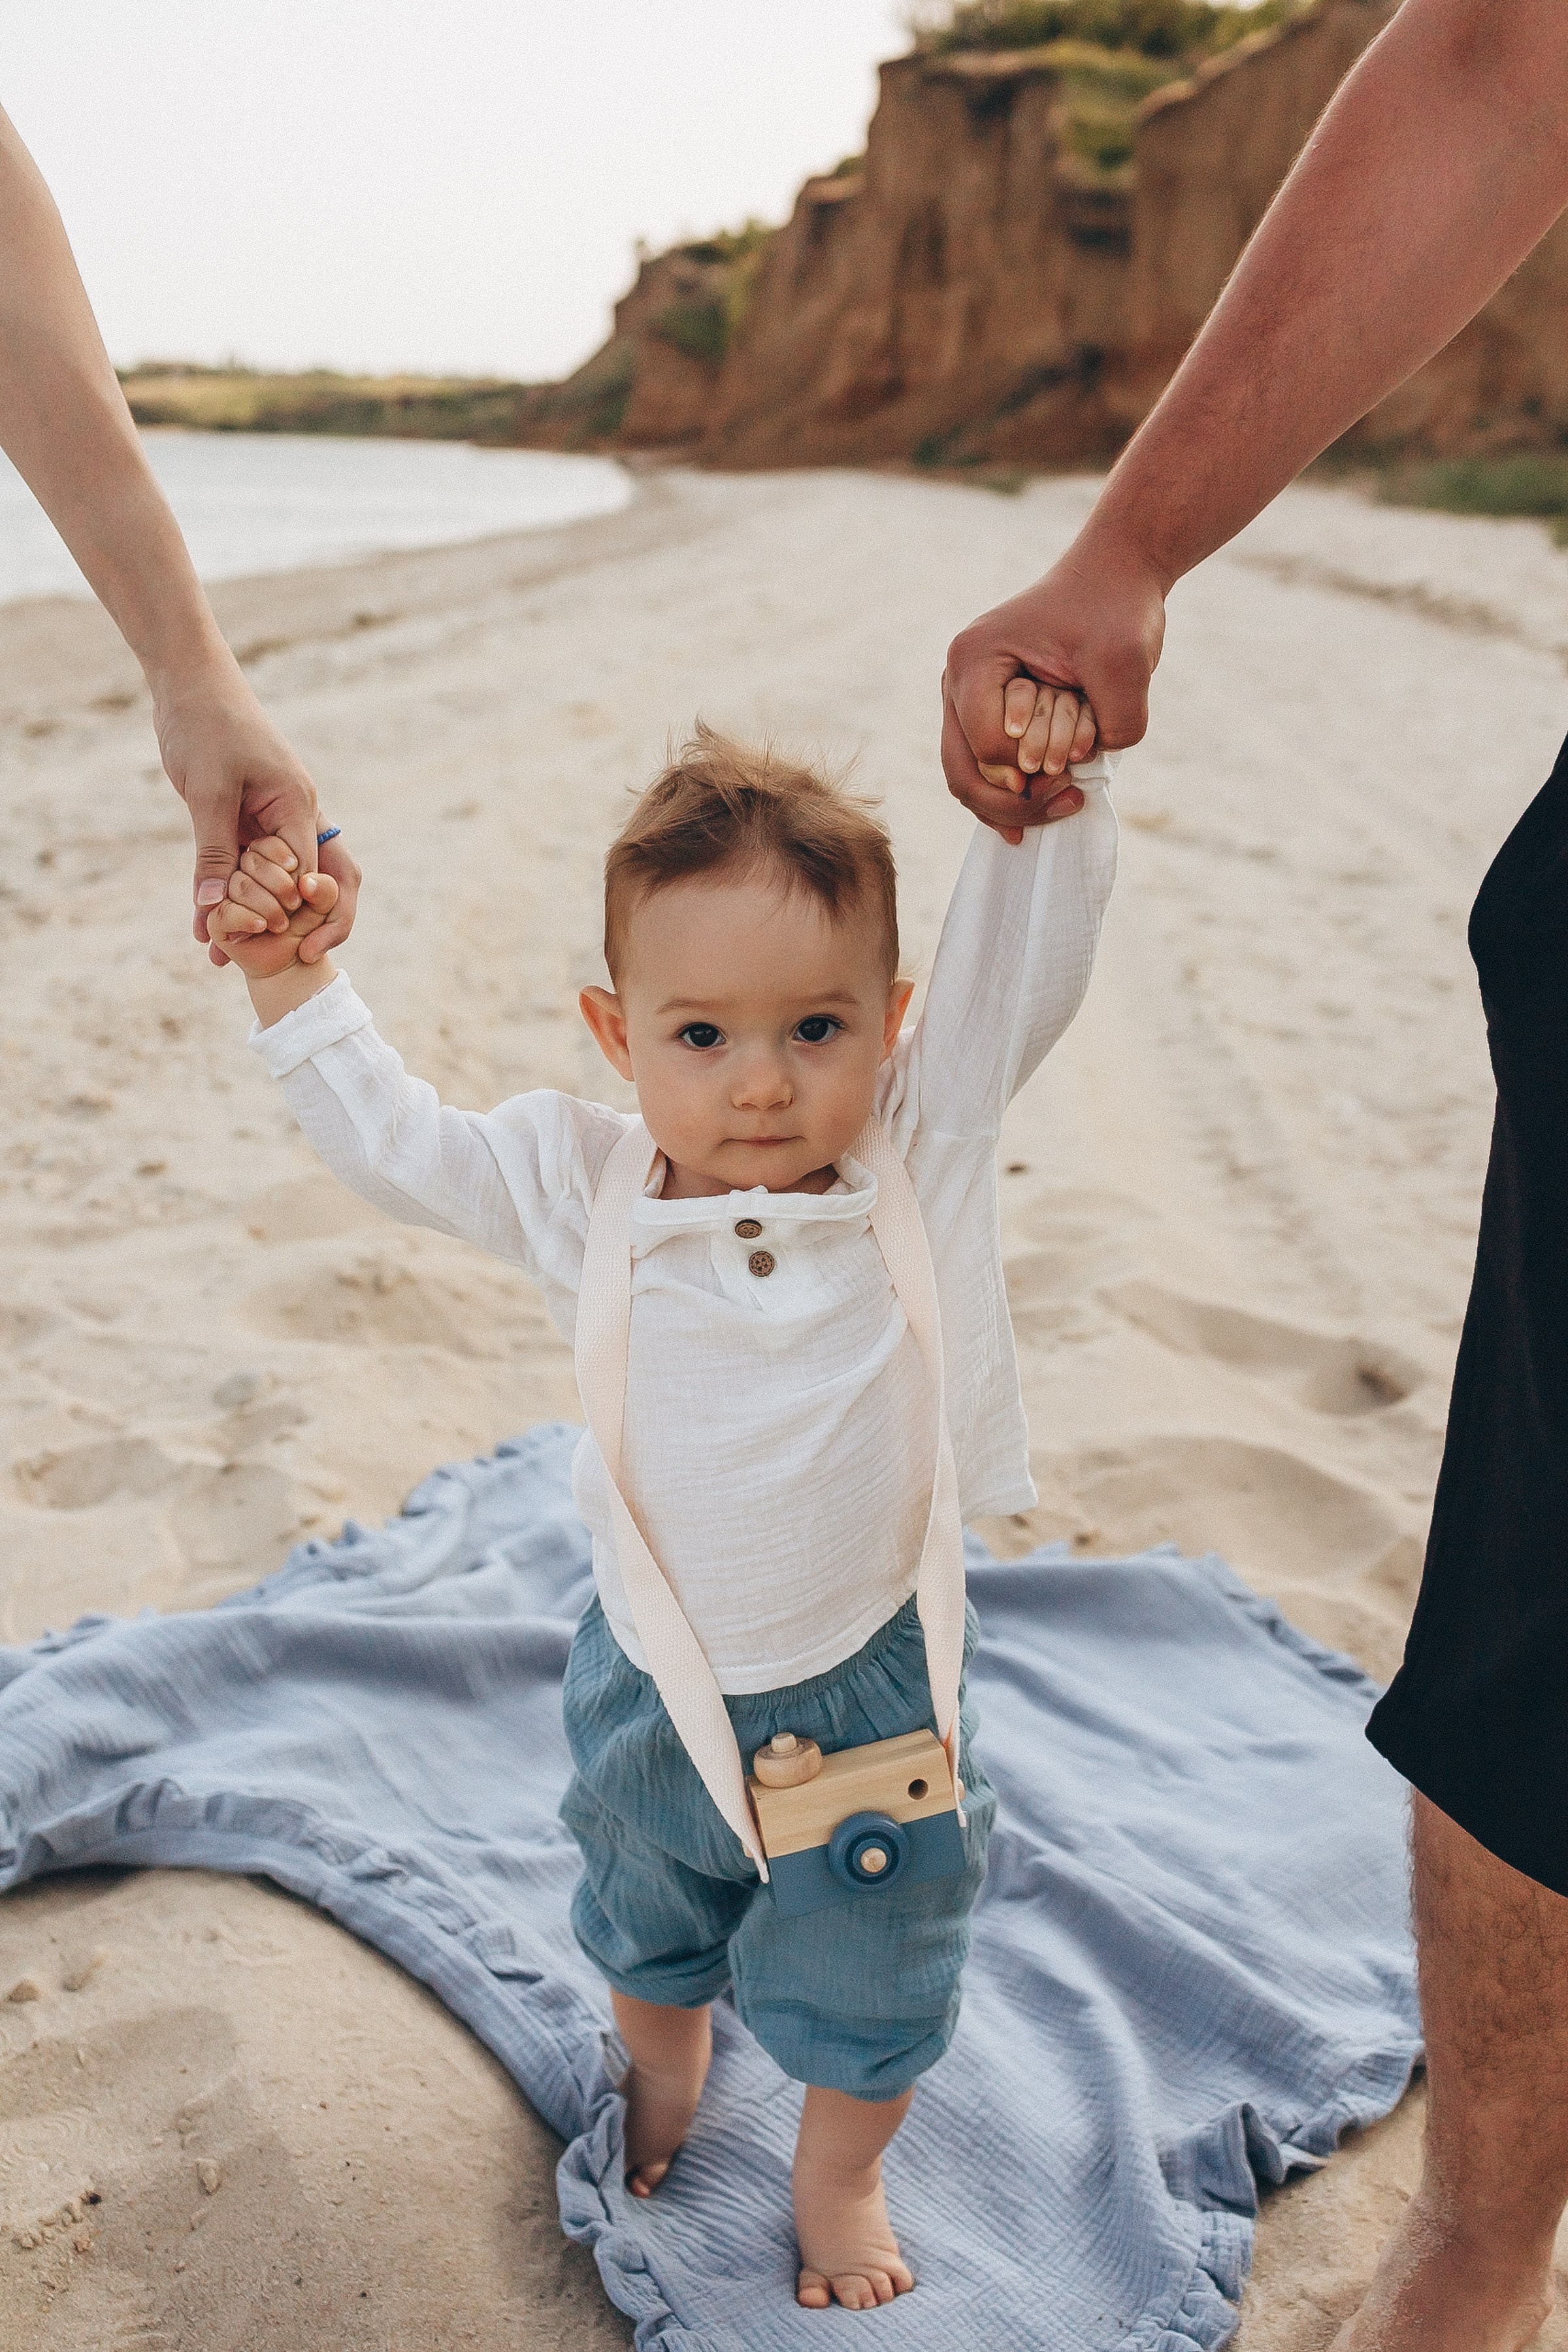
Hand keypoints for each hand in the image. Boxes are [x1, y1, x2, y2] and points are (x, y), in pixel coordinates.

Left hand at [153, 651, 359, 963]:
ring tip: (225, 959)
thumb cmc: (206, 724)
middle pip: (321, 885)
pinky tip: (201, 924)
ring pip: (276, 882)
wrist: (189, 682)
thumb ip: (212, 849)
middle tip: (283, 962)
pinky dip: (227, 896)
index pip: (312, 875)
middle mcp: (295, 818)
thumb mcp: (206, 789)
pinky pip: (244, 868)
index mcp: (298, 807)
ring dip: (256, 919)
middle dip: (304, 927)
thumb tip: (213, 906)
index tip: (279, 946)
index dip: (299, 914)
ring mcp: (274, 819)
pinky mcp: (246, 819)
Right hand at [942, 525, 1167, 833]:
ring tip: (1062, 807)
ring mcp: (968, 698)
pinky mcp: (988, 710)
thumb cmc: (1115, 609)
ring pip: (968, 777)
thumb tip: (1086, 766)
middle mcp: (959, 680)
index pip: (987, 746)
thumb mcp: (1126, 661)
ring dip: (1013, 805)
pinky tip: (1040, 811)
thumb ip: (1116, 721)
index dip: (1028, 776)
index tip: (1072, 776)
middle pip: (963, 772)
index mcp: (975, 659)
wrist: (1113, 575)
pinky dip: (1011, 796)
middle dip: (1013, 805)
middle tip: (1063, 806)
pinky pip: (985, 768)